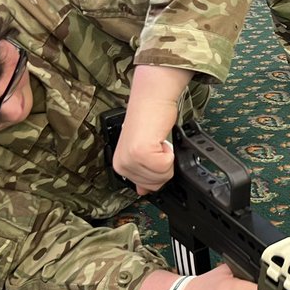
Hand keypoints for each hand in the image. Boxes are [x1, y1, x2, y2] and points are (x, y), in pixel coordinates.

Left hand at [114, 64, 194, 193]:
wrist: (152, 99)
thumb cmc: (150, 119)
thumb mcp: (143, 152)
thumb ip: (142, 173)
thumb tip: (144, 191)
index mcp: (120, 166)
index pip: (147, 188)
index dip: (158, 171)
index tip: (154, 152)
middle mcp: (122, 165)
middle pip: (157, 184)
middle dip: (164, 165)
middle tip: (157, 145)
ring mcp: (130, 160)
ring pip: (162, 176)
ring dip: (167, 158)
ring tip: (157, 140)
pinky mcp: (140, 153)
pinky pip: (166, 166)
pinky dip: (169, 152)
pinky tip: (159, 138)